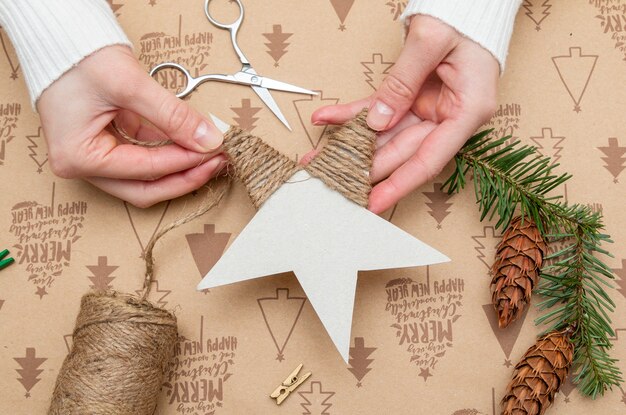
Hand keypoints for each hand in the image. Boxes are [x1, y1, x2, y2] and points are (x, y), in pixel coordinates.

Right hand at [37, 45, 224, 206]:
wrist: (61, 37)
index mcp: (78, 156)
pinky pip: (143, 160)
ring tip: (210, 154)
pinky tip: (192, 145)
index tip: (214, 151)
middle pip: (144, 188)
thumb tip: (208, 139)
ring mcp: (93, 158)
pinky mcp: (106, 146)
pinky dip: (168, 155)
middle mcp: (82, 165)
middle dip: (184, 177)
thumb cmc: (78, 57)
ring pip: (145, 180)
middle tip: (216, 161)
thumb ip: (172, 115)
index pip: (145, 169)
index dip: (185, 161)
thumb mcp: (130, 84)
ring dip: (179, 169)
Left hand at [312, 15, 498, 213]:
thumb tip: (376, 121)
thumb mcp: (432, 42)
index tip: (374, 203)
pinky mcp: (412, 98)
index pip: (430, 159)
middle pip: (401, 151)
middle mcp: (448, 116)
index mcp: (468, 110)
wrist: (468, 3)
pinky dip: (352, 114)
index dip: (400, 184)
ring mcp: (428, 108)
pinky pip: (378, 109)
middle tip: (332, 180)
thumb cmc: (464, 19)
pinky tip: (328, 119)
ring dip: (351, 144)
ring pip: (384, 135)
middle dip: (365, 168)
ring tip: (320, 156)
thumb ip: (402, 82)